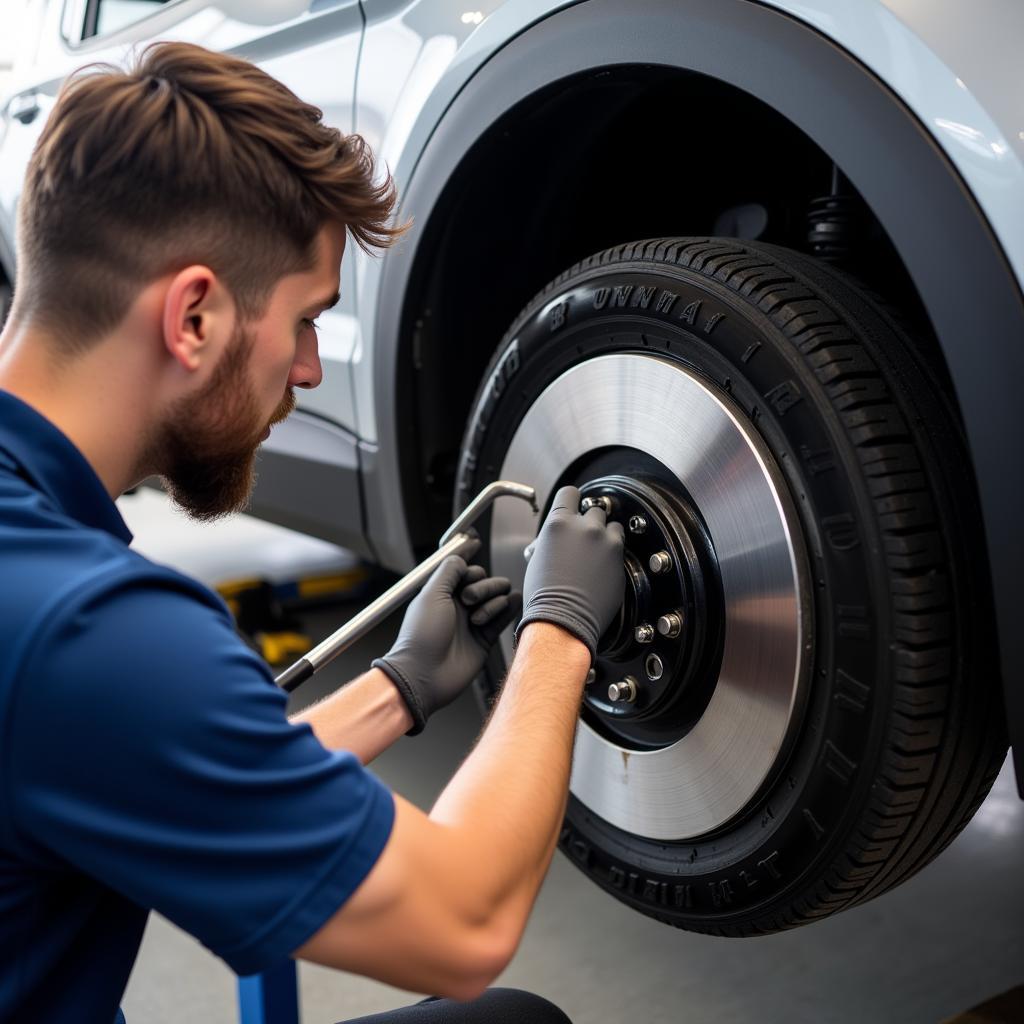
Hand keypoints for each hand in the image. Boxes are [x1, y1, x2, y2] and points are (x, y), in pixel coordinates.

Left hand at [373, 543, 521, 733]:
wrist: (424, 675)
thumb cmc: (420, 636)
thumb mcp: (431, 594)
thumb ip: (449, 571)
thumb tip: (462, 558)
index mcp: (442, 592)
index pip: (461, 567)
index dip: (468, 555)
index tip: (475, 542)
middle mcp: (458, 605)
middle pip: (484, 580)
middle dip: (483, 585)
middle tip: (468, 599)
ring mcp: (473, 621)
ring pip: (497, 597)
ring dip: (492, 601)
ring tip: (476, 619)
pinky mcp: (485, 639)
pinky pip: (504, 617)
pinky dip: (508, 608)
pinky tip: (505, 608)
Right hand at [515, 485, 624, 659]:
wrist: (562, 619)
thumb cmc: (545, 595)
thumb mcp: (537, 558)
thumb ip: (550, 540)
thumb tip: (554, 539)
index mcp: (558, 523)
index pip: (570, 493)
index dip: (571, 501)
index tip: (573, 510)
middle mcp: (584, 527)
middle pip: (593, 510)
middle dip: (589, 523)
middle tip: (583, 541)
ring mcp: (605, 541)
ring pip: (612, 526)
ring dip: (605, 536)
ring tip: (596, 554)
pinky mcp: (619, 558)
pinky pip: (620, 546)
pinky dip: (613, 553)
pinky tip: (602, 567)